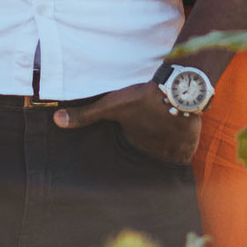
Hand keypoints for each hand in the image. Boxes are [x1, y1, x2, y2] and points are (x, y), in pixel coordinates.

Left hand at [55, 83, 199, 164]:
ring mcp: (173, 152)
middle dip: (150, 146)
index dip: (134, 142)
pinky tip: (177, 134)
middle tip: (150, 134)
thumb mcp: (112, 105)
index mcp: (135, 147)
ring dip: (166, 146)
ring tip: (163, 134)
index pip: (132, 151)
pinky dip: (181, 147)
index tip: (136, 137)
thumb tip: (56, 120)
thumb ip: (85, 115)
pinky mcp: (189, 147)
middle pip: (150, 153)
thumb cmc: (144, 99)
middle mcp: (154, 155)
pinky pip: (184, 154)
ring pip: (167, 154)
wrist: (180, 91)